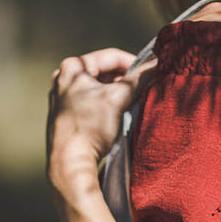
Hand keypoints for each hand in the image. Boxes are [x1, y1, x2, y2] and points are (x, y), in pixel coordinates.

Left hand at [47, 49, 153, 221]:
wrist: (69, 164)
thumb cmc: (90, 127)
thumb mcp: (118, 98)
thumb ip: (139, 78)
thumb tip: (158, 63)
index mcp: (71, 68)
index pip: (110, 57)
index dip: (134, 63)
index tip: (150, 74)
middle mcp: (63, 81)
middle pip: (104, 73)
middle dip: (125, 81)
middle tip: (143, 91)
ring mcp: (62, 100)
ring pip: (99, 90)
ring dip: (117, 95)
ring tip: (132, 105)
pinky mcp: (66, 118)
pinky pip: (92, 105)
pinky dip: (107, 107)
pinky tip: (118, 118)